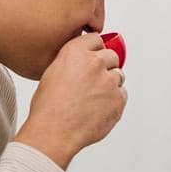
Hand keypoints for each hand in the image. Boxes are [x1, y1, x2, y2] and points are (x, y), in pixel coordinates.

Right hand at [15, 34, 125, 168]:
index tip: (94, 55)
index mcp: (75, 53)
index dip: (95, 49)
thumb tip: (82, 61)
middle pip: (111, 56)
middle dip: (105, 66)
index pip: (96, 39)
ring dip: (110, 84)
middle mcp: (94, 63)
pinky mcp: (118, 99)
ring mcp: (109, 81)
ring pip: (118, 76)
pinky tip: (98, 109)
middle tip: (93, 82)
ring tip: (93, 98)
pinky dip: (113, 101)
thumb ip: (72, 61)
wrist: (54, 132)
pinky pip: (122, 95)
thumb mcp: (53, 73)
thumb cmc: (49, 108)